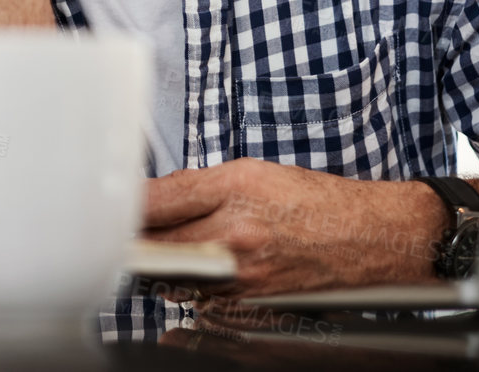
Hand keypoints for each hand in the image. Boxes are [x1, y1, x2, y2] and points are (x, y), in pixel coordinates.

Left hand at [143, 159, 443, 297]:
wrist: (371, 240)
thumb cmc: (317, 202)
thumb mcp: (253, 172)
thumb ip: (197, 185)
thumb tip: (152, 197)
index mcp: (235, 191)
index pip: (156, 200)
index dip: (124, 205)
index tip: (107, 205)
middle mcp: (236, 236)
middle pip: (155, 244)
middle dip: (137, 238)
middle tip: (126, 231)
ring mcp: (242, 277)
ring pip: (171, 277)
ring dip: (161, 265)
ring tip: (168, 249)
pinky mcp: (249, 305)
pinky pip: (198, 300)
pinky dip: (189, 286)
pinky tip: (199, 270)